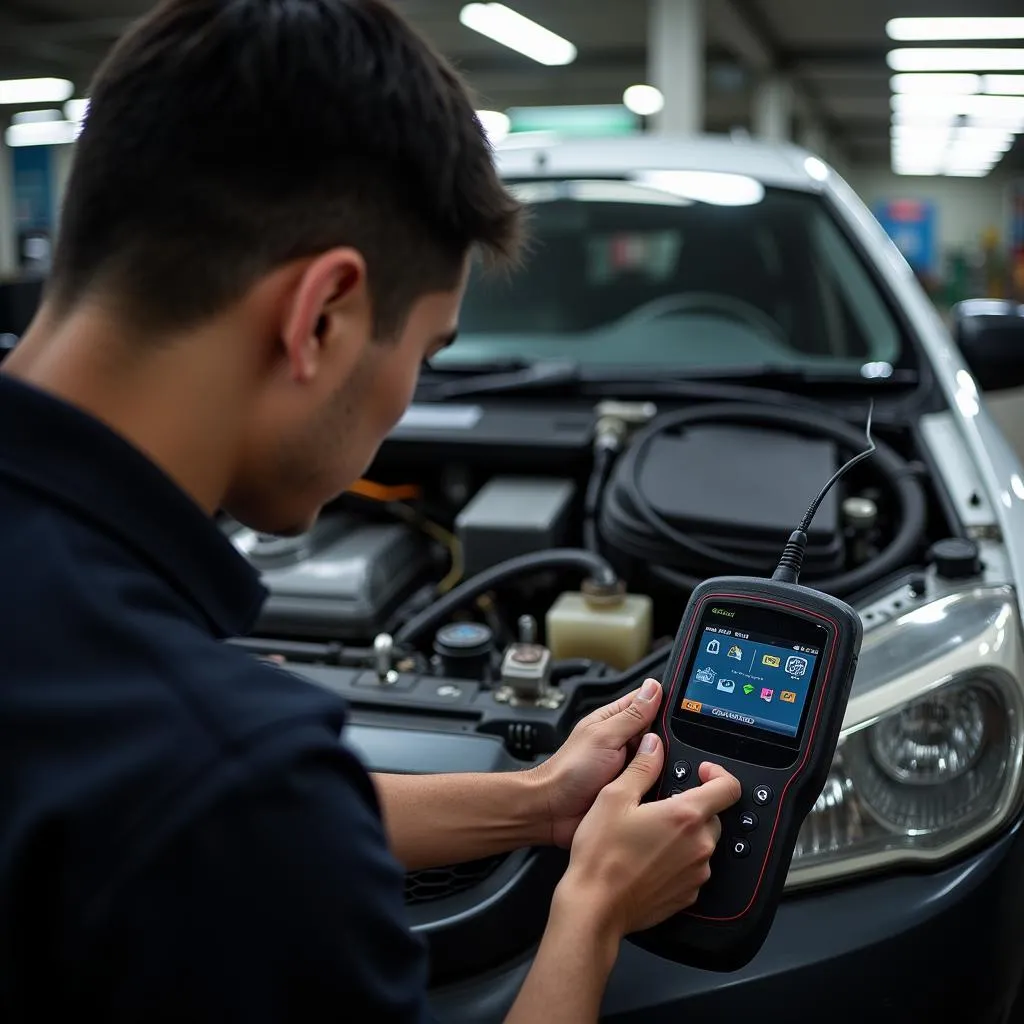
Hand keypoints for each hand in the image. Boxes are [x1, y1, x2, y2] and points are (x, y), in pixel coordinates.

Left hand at [531, 679, 663, 848]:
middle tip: (667, 751)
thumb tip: (653, 688)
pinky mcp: (633, 790)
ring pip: (662, 761)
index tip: (687, 710)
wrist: (554, 811)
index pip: (648, 703)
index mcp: (615, 721)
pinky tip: (664, 791)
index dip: (666, 704)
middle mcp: (624, 742)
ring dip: (666, 767)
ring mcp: (630, 767)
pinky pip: (657, 785)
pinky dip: (662, 788)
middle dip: (668, 742)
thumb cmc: (569, 770)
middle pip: (659, 734)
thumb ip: (631, 715)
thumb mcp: (604, 736)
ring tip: (662, 772)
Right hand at [554, 735, 740, 939]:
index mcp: (685, 816)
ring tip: (649, 835)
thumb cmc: (602, 854)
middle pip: (714, 815)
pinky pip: (693, 868)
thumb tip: (654, 746)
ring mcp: (696, 873)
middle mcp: (699, 845)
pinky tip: (649, 859)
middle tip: (661, 806)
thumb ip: (641, 767)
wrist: (595, 906)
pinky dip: (679, 859)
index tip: (704, 772)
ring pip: (702, 842)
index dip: (719, 774)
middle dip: (693, 806)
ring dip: (685, 834)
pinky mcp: (688, 895)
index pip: (729, 788)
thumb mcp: (614, 797)